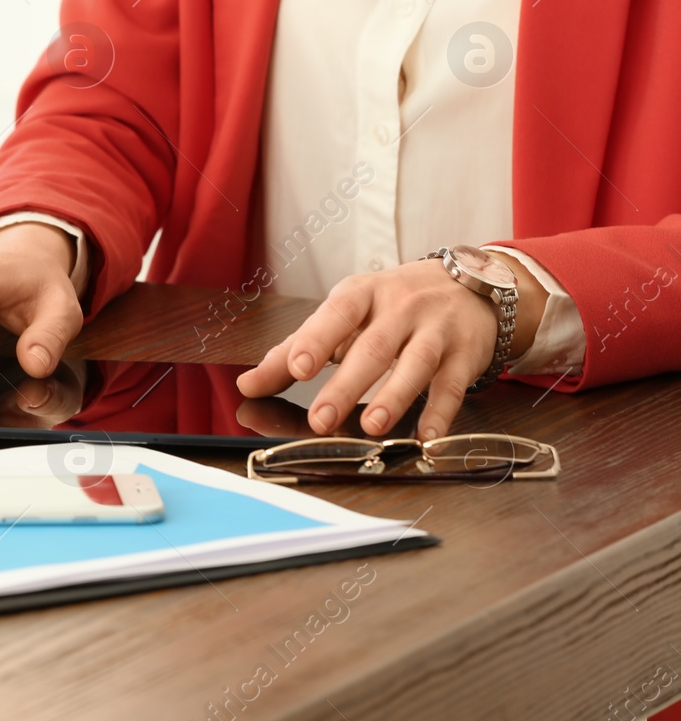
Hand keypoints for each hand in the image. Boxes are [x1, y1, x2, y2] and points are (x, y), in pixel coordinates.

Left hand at [235, 254, 545, 440]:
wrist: (470, 284)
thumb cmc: (391, 305)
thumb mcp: (344, 315)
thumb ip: (296, 349)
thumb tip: (249, 384)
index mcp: (362, 294)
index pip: (337, 314)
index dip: (317, 340)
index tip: (298, 367)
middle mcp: (401, 308)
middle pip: (373, 347)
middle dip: (347, 385)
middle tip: (321, 419)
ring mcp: (436, 330)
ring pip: (415, 363)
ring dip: (394, 396)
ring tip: (372, 427)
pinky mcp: (465, 354)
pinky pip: (453, 385)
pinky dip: (441, 412)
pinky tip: (427, 436)